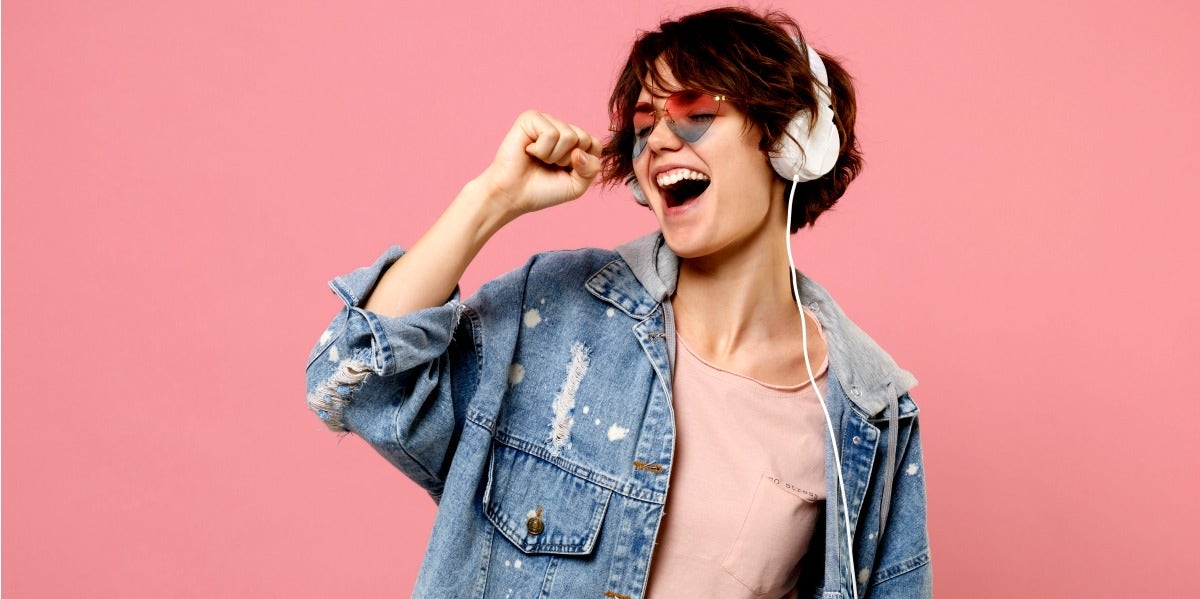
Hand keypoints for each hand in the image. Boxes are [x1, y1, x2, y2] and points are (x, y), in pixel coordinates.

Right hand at [476, 110, 602, 216]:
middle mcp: (561, 127)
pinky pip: (551, 133)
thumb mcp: (576, 185)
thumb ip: (591, 169)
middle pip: (585, 138)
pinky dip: (542, 150)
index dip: (584, 164)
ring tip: (538, 159)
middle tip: (549, 165)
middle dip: (568, 160)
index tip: (565, 172)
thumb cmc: (542, 190)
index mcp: (573, 141)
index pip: (595, 144)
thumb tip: (579, 150)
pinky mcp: (530, 118)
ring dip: (553, 156)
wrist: (512, 195)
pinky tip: (529, 151)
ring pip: (570, 136)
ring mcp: (546, 121)